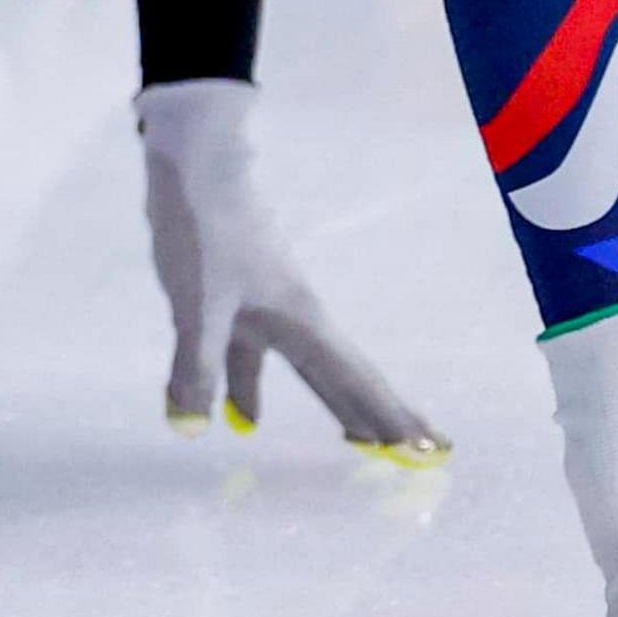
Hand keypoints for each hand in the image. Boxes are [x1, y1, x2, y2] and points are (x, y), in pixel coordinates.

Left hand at [138, 79, 446, 464]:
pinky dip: (249, 385)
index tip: (427, 451)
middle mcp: (294, 317)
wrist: (193, 163)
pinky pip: (251, 356)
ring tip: (348, 441)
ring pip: (303, 369)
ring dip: (324, 403)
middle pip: (344, 378)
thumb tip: (190, 429)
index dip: (388, 419)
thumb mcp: (198, 304)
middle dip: (377, 416)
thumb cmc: (206, 229)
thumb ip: (196, 367)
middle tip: (418, 452)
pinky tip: (239, 417)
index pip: (355, 381)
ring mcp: (265, 306)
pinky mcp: (233, 297)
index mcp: (300, 321)